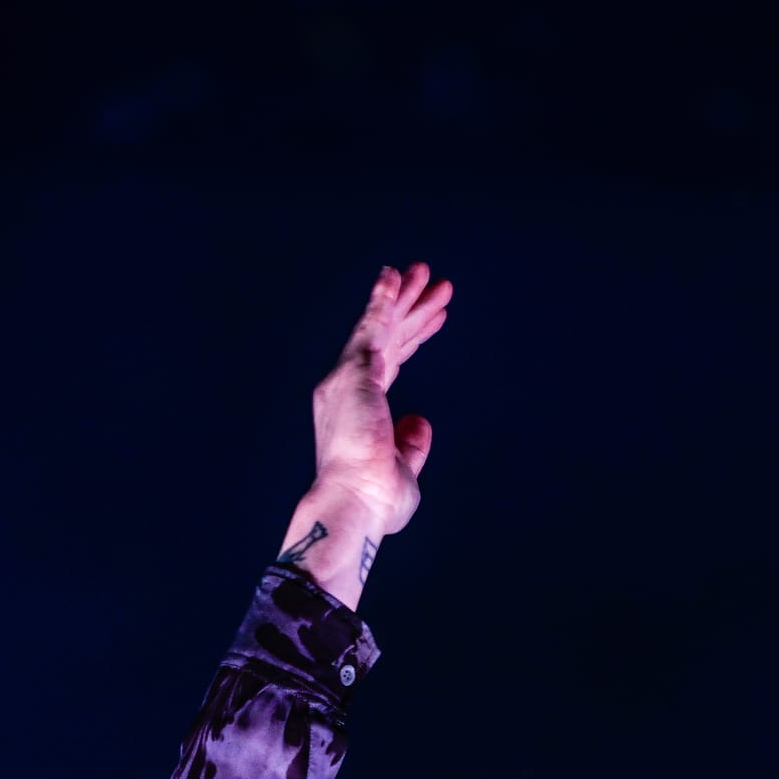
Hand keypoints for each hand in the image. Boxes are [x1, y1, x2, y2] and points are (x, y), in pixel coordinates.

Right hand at [306, 261, 452, 537]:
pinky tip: (397, 277)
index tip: (433, 319)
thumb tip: (420, 420)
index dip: (410, 339)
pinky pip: (372, 326)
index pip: (388, 365)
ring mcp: (346, 379)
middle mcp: (345, 391)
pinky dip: (384, 300)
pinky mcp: (354, 373)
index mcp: (356, 412)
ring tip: (426, 273)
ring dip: (402, 298)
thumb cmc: (373, 501)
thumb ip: (411, 443)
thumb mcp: (404, 469)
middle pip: (386, 340)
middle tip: (433, 283)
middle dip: (410, 310)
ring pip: (379, 327)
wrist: (353, 505)